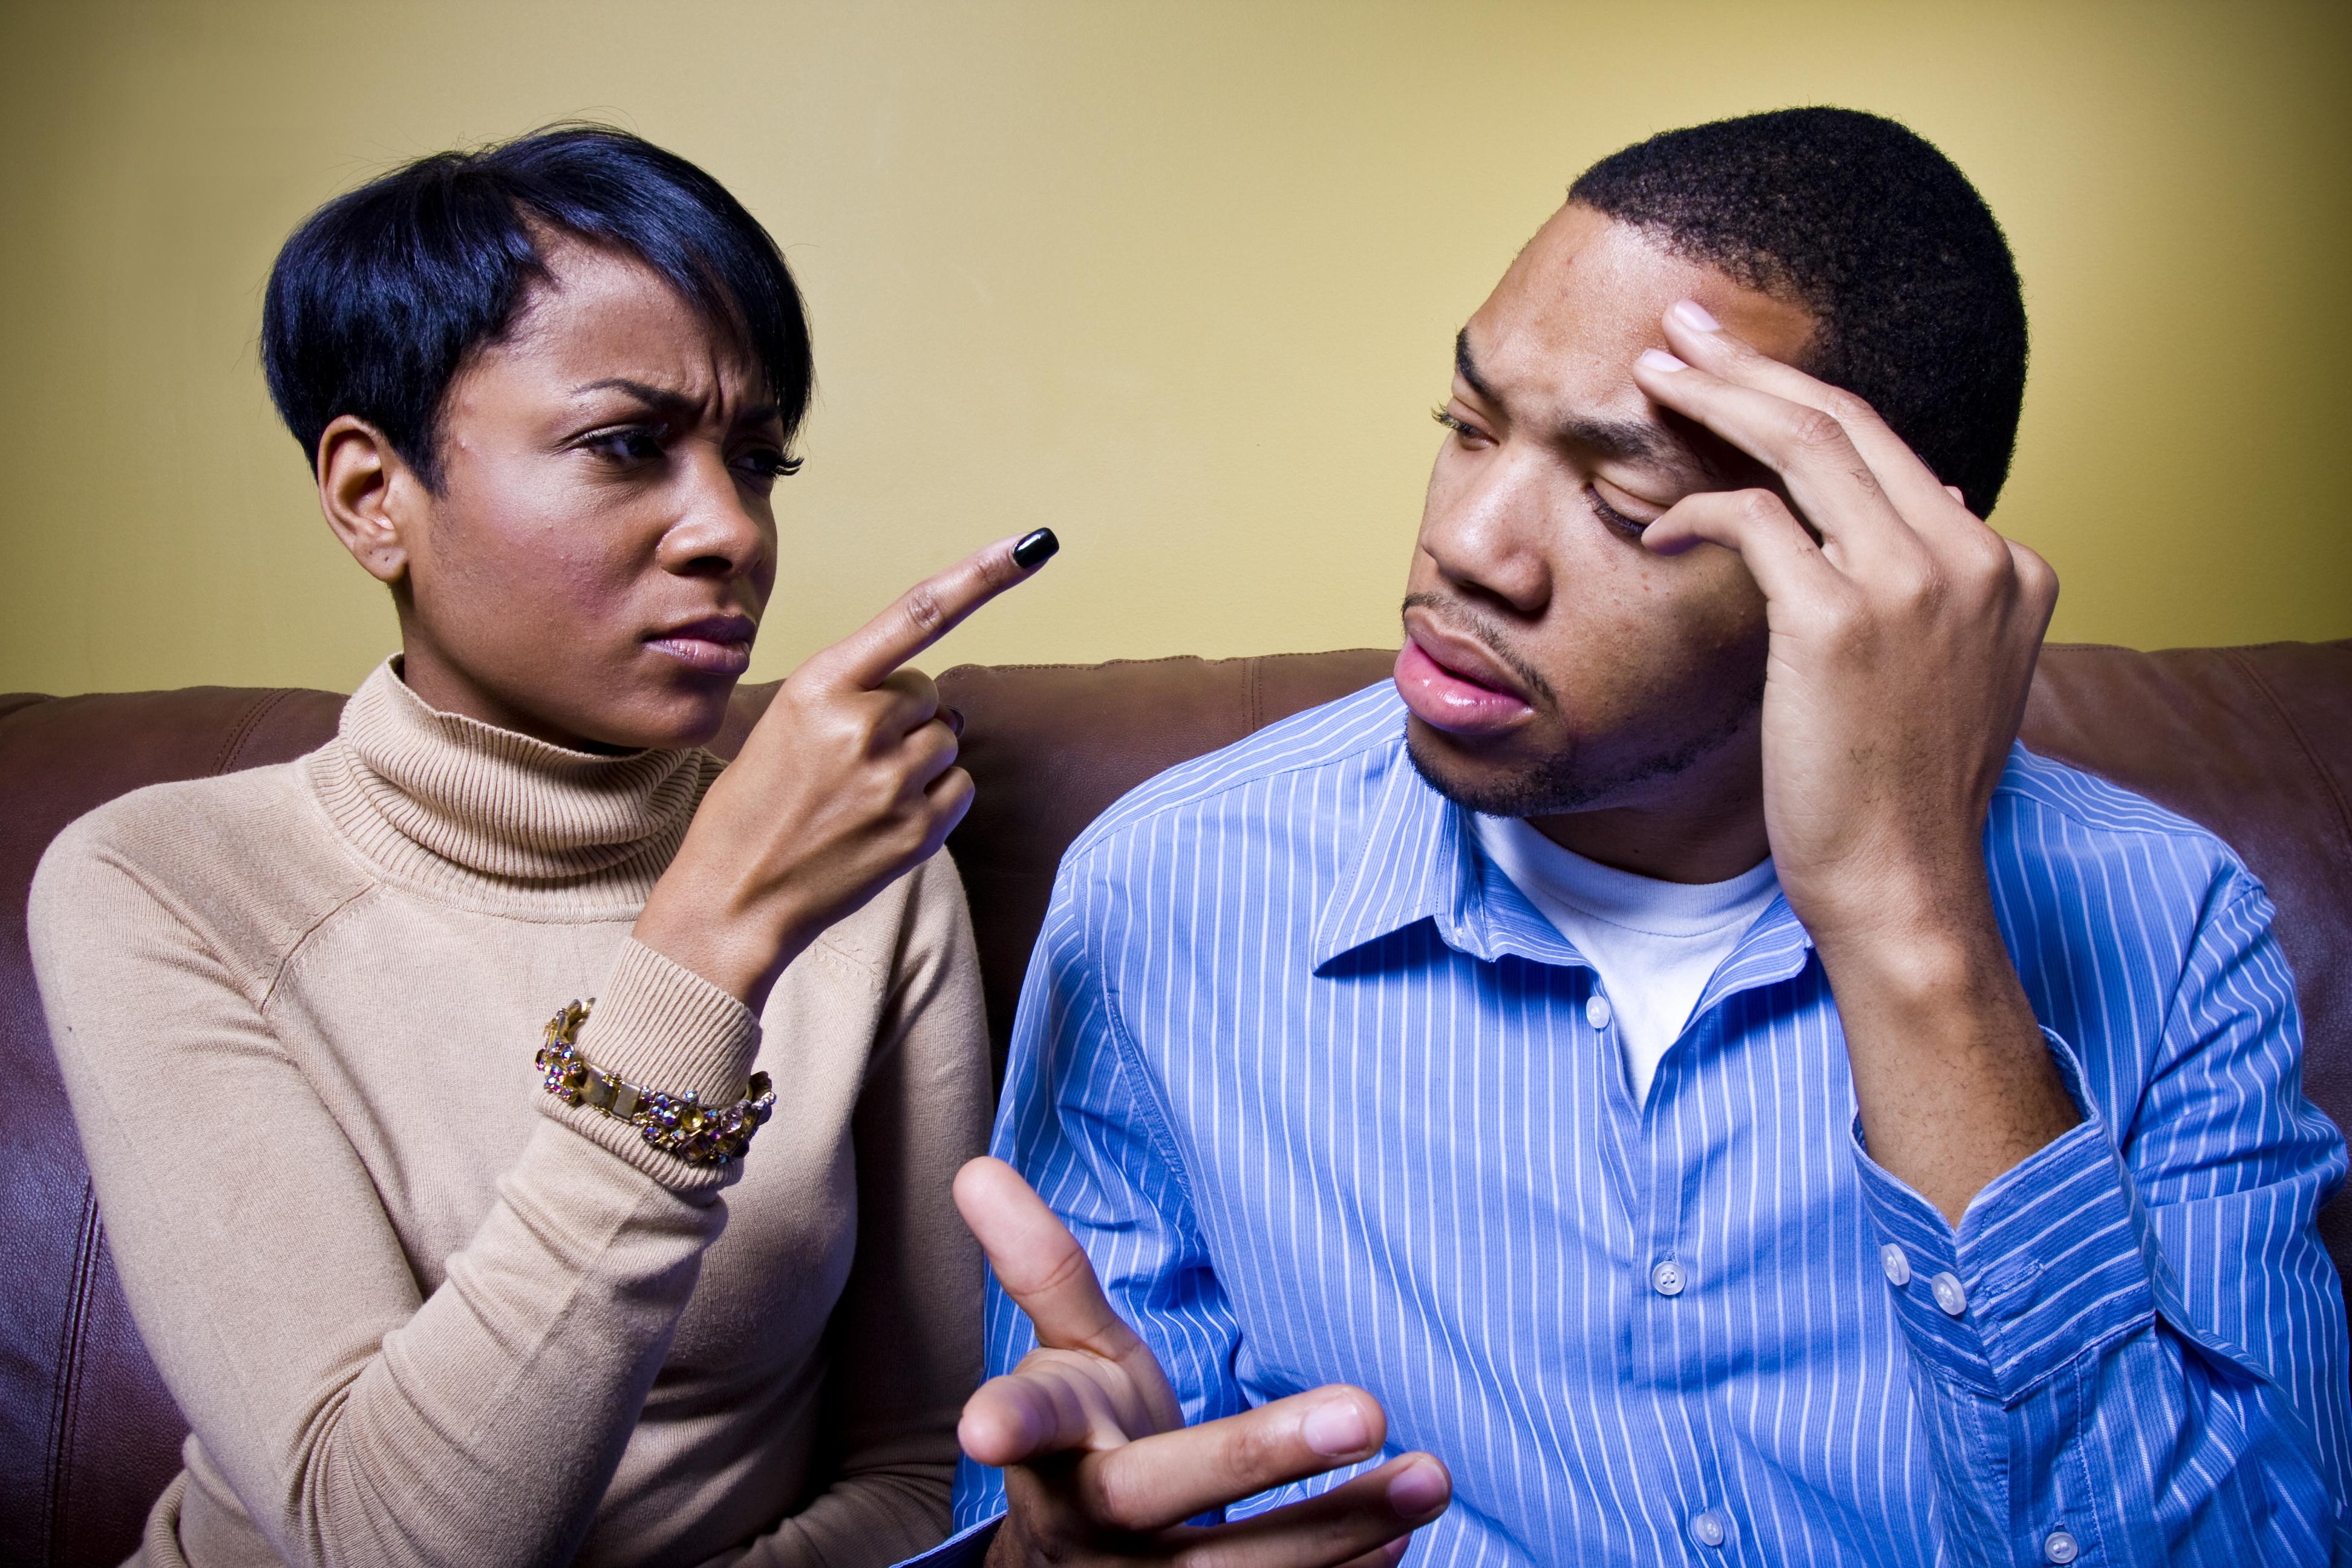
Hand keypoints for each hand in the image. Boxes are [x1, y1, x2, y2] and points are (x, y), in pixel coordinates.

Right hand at [635, 535, 1046, 1008]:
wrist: (734, 900)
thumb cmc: (753, 808)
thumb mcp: (785, 724)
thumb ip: (854, 695)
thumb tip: (935, 700)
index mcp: (820, 684)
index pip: (917, 613)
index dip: (983, 574)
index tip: (1036, 542)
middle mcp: (863, 724)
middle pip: (929, 692)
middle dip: (903, 717)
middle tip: (848, 760)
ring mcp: (894, 780)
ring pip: (946, 738)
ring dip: (918, 759)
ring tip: (858, 794)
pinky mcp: (918, 830)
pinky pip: (959, 786)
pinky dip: (934, 798)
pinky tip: (883, 820)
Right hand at [954, 1158, 1451, 1566]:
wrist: (1084, 1565)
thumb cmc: (1087, 1437)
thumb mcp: (1067, 1354)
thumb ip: (1041, 1268)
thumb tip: (977, 1170)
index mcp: (1051, 1447)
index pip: (1025, 1422)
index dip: (1004, 1423)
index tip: (981, 1431)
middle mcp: (1092, 1525)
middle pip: (1159, 1494)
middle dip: (1259, 1455)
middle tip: (1366, 1409)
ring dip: (1343, 1524)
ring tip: (1431, 1476)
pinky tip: (1403, 1533)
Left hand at [1631, 304, 2075, 1218]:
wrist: (1904, 886)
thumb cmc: (1902, 794)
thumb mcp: (1950, 675)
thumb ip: (1941, 588)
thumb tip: (1926, 502)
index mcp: (2008, 564)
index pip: (1891, 448)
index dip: (1806, 398)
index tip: (1743, 369)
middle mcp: (1973, 556)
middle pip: (1848, 421)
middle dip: (1755, 364)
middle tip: (1684, 330)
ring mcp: (1913, 581)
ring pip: (1803, 445)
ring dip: (1720, 398)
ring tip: (1658, 372)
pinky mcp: (1841, 618)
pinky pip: (1753, 522)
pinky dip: (1695, 512)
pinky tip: (1656, 525)